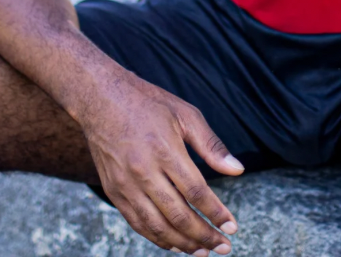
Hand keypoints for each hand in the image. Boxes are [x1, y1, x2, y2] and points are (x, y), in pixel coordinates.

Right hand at [80, 72, 242, 253]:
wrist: (102, 100)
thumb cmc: (149, 104)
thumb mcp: (186, 115)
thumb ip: (212, 146)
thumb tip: (238, 169)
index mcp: (166, 151)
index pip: (196, 193)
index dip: (216, 213)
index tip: (232, 227)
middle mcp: (144, 172)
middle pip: (178, 215)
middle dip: (204, 235)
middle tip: (223, 247)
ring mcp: (126, 185)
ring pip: (157, 226)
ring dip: (183, 244)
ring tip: (203, 252)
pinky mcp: (113, 192)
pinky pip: (137, 224)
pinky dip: (157, 238)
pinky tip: (175, 244)